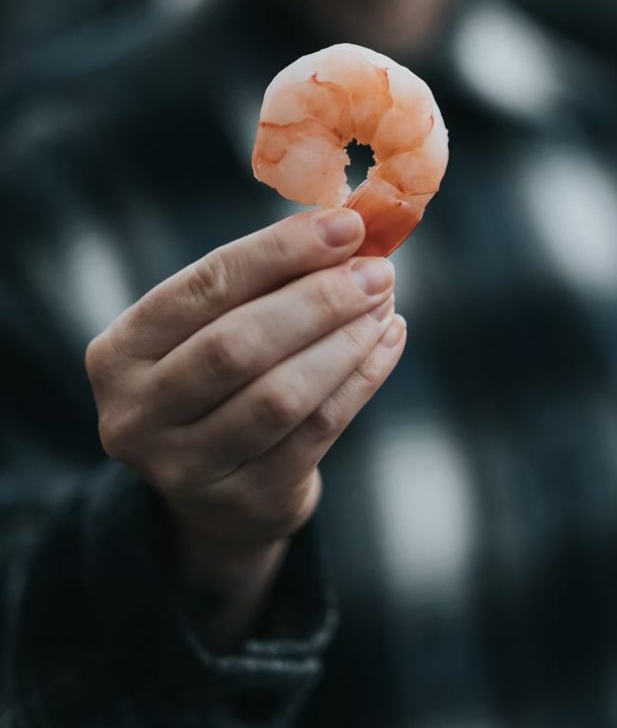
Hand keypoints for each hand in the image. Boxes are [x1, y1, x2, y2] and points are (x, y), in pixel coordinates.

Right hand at [85, 209, 405, 644]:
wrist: (219, 495)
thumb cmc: (220, 383)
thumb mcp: (215, 330)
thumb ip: (264, 283)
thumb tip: (343, 227)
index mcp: (118, 353)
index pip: (203, 288)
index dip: (277, 252)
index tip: (344, 225)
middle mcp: (137, 415)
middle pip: (237, 345)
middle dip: (318, 300)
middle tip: (377, 271)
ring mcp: (186, 469)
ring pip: (281, 394)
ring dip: (345, 341)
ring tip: (384, 303)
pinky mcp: (246, 502)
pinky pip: (317, 430)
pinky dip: (361, 379)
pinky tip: (387, 341)